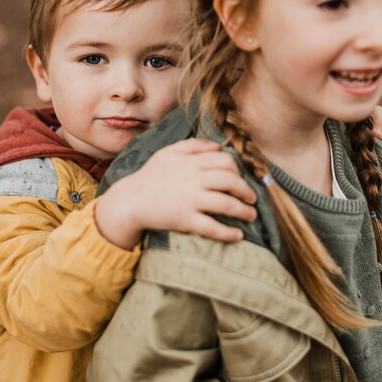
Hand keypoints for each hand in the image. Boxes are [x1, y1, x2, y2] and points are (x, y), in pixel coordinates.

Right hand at [95, 139, 257, 249]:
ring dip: (244, 211)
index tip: (240, 179)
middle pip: (231, 181)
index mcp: (192, 162)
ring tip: (251, 216)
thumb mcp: (168, 152)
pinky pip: (212, 227)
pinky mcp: (185, 219)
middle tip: (252, 199)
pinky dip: (228, 233)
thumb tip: (218, 147)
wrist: (130, 200)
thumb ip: (193, 146)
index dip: (238, 170)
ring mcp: (190, 200)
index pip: (226, 162)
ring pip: (226, 204)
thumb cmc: (150, 176)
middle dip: (246, 191)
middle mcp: (194, 179)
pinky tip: (238, 235)